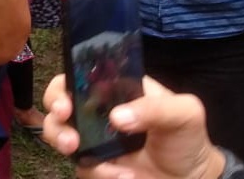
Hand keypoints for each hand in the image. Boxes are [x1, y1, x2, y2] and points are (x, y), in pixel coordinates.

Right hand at [43, 75, 225, 178]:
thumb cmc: (188, 139)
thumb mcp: (184, 114)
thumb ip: (157, 108)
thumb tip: (117, 117)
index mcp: (118, 89)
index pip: (83, 75)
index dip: (67, 82)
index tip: (66, 101)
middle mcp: (99, 111)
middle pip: (60, 102)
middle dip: (56, 113)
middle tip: (66, 125)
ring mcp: (93, 140)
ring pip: (60, 134)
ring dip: (62, 140)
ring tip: (77, 150)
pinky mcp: (95, 166)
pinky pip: (83, 167)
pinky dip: (99, 172)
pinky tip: (124, 175)